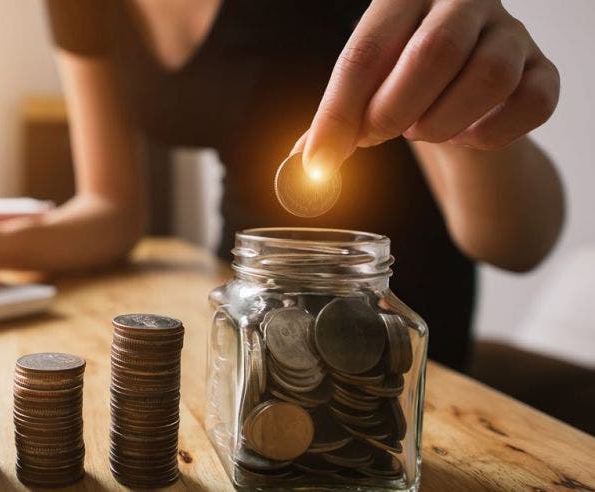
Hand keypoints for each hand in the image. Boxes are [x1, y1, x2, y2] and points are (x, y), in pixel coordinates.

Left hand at [302, 0, 558, 175]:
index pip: (367, 50)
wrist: (463, 89)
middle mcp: (464, 1)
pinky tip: (466, 137)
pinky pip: (531, 103)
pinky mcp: (546, 68)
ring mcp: (511, 32)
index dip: (340, 111)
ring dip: (445, 121)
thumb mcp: (364, 90)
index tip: (321, 160)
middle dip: (395, 111)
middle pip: (435, 52)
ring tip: (424, 129)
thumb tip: (303, 166)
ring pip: (489, 76)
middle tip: (378, 136)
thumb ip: (334, 122)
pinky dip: (492, 133)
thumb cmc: (404, 83)